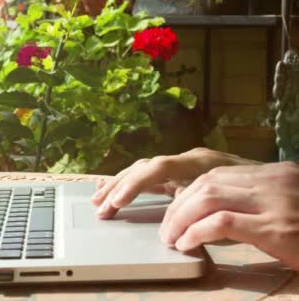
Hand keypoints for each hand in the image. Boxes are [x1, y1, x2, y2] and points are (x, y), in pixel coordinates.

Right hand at [92, 148, 258, 218]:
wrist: (278, 184)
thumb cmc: (256, 195)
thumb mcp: (231, 202)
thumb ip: (200, 205)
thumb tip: (176, 216)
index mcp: (198, 164)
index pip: (157, 169)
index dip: (134, 185)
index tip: (118, 202)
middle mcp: (186, 161)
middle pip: (143, 168)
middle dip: (118, 187)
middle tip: (100, 207)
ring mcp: (182, 167)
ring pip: (142, 170)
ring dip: (118, 185)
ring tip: (97, 199)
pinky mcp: (181, 175)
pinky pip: (149, 176)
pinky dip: (129, 182)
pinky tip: (110, 185)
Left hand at [160, 162, 298, 269]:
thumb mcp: (282, 205)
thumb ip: (249, 201)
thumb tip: (204, 211)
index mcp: (273, 173)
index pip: (215, 176)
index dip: (187, 194)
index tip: (175, 212)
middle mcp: (272, 181)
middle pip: (206, 184)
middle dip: (178, 207)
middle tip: (167, 229)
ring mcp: (274, 202)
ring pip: (208, 198)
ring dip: (181, 219)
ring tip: (171, 238)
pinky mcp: (276, 228)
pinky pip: (222, 222)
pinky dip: (196, 232)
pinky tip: (186, 244)